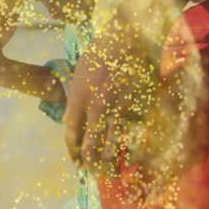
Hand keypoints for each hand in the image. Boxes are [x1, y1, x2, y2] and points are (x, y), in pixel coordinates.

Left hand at [63, 7, 158, 175]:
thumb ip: (78, 95)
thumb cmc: (103, 51)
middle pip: (90, 142)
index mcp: (78, 95)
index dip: (73, 150)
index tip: (76, 161)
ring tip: (112, 171)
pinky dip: (134, 146)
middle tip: (93, 172)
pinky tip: (134, 155)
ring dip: (111, 159)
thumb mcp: (81, 71)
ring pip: (113, 142)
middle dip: (91, 161)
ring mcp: (118, 107)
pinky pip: (134, 132)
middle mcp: (97, 104)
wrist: (129, 36)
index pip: (71, 131)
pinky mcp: (138, 106)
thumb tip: (78, 117)